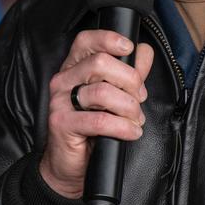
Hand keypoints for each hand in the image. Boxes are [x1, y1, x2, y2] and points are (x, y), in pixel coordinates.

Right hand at [40, 30, 153, 198]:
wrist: (70, 165)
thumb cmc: (92, 129)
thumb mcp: (114, 97)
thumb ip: (129, 73)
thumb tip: (144, 52)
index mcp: (74, 68)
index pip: (86, 40)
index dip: (109, 39)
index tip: (129, 48)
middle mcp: (63, 80)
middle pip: (100, 63)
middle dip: (130, 80)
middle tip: (139, 99)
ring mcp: (60, 101)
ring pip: (102, 92)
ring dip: (129, 107)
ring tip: (135, 119)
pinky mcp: (62, 123)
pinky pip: (100, 120)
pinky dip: (123, 127)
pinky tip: (131, 132)